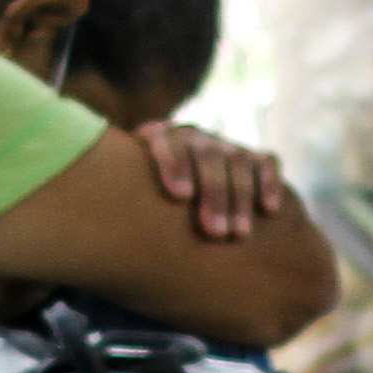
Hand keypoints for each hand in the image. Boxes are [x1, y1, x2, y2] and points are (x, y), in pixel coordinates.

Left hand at [132, 121, 290, 241]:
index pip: (168, 141)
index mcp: (161, 140)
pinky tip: (269, 209)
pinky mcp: (254, 158)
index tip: (180, 195)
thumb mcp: (132, 198)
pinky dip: (269, 183)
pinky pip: (266, 163)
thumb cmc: (145, 207)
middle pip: (208, 156)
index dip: (175, 163)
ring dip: (240, 198)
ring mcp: (226, 147)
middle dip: (213, 194)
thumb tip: (103, 230)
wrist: (177, 197)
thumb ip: (125, 201)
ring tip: (239, 234)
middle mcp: (195, 138)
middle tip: (214, 232)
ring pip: (238, 162)